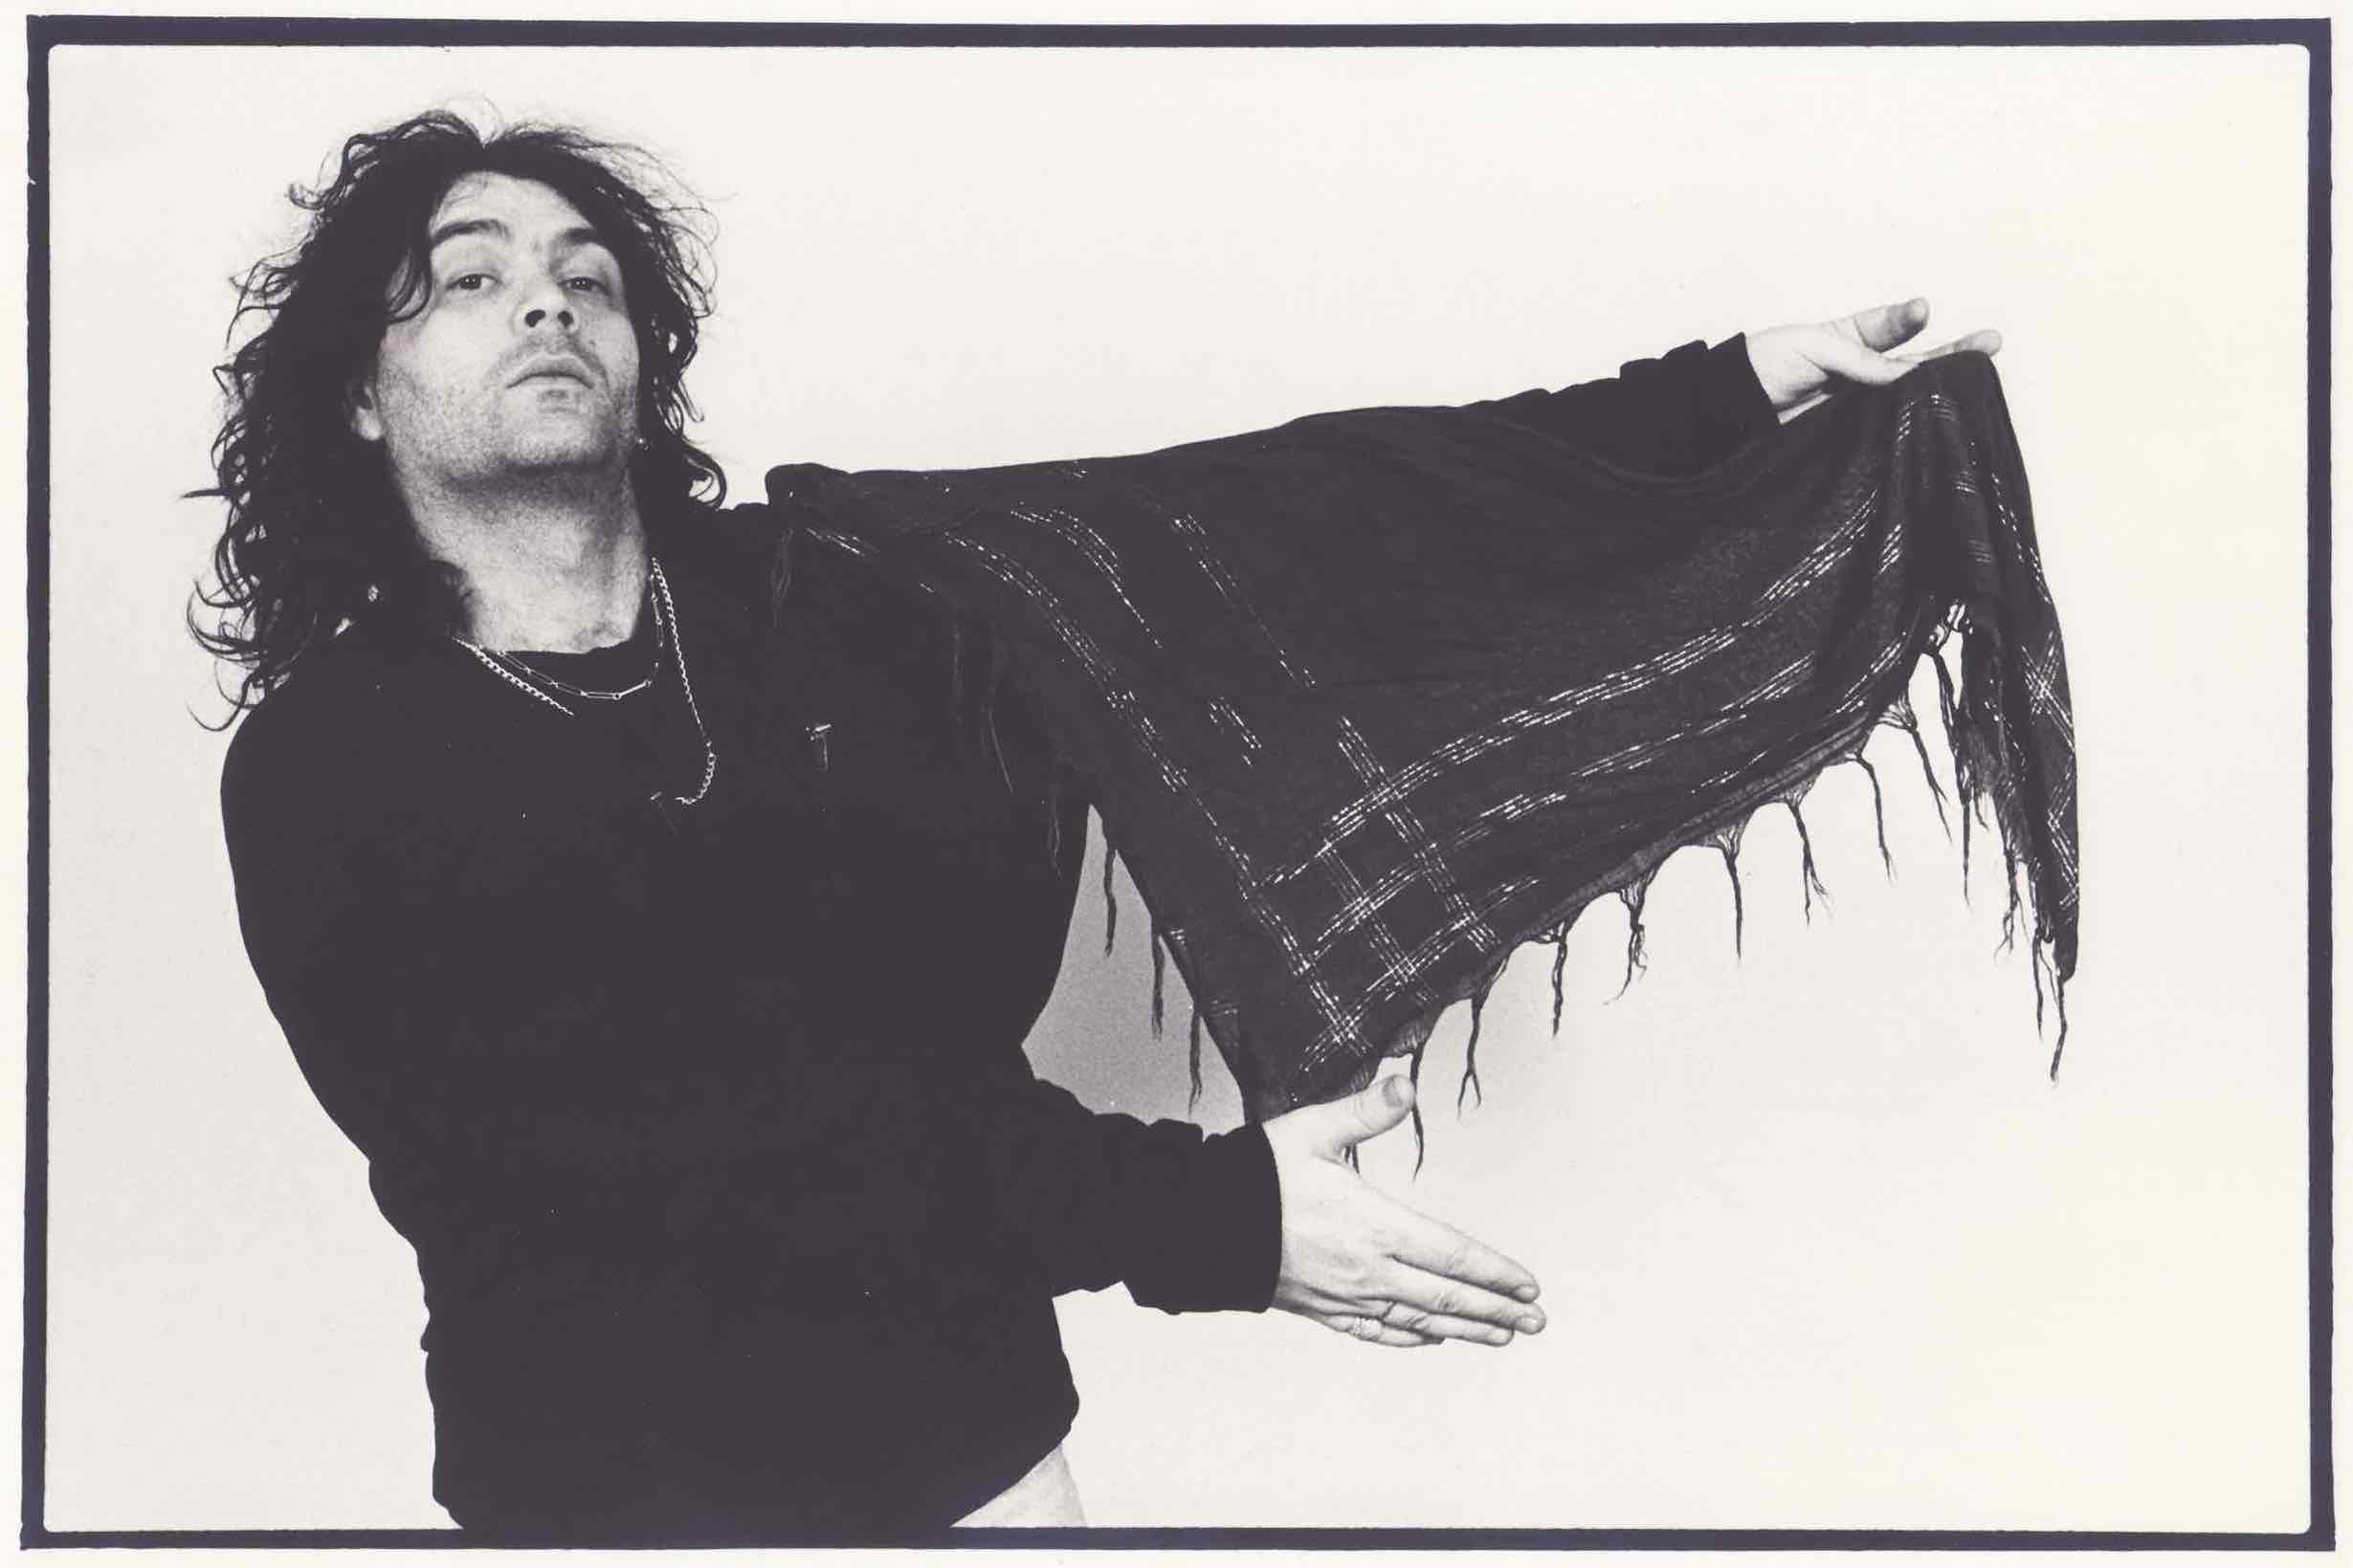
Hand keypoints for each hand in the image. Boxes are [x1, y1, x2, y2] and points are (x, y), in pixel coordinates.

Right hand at [1261, 1076, 1545, 1348]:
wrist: (1200, 1225)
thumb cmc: (1256, 1176)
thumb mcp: (1311, 1131)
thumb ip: (1364, 1112)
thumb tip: (1405, 1084)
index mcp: (1374, 1225)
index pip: (1451, 1255)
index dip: (1494, 1273)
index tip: (1528, 1286)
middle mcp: (1367, 1269)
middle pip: (1445, 1297)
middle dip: (1495, 1310)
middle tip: (1534, 1322)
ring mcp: (1345, 1295)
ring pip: (1418, 1321)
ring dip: (1464, 1329)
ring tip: (1501, 1337)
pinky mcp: (1321, 1309)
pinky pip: (1376, 1332)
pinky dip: (1410, 1338)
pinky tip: (1430, 1339)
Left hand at [1745, 297, 2002, 424]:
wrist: (1733, 410)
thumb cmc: (1767, 365)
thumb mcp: (1812, 349)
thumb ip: (1857, 360)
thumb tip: (1903, 376)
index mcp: (1852, 337)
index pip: (1889, 325)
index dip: (1906, 318)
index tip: (1922, 310)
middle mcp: (1865, 370)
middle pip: (1917, 361)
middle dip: (1954, 352)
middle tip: (1992, 342)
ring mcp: (1863, 403)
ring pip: (1911, 396)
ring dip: (1944, 389)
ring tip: (1982, 377)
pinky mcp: (1855, 433)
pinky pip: (1890, 427)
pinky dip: (1913, 424)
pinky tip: (1944, 416)